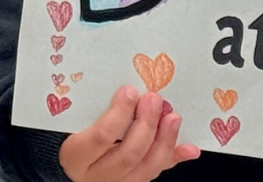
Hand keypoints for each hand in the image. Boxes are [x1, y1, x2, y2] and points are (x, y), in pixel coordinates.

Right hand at [58, 87, 199, 181]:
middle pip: (127, 154)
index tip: (129, 92)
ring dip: (164, 141)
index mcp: (75, 156)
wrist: (72, 165)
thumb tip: (128, 90)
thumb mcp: (76, 122)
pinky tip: (190, 148)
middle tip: (154, 100)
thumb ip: (96, 110)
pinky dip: (174, 158)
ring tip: (173, 118)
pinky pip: (156, 172)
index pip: (101, 137)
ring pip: (146, 168)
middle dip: (146, 125)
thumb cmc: (72, 135)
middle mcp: (95, 176)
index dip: (119, 114)